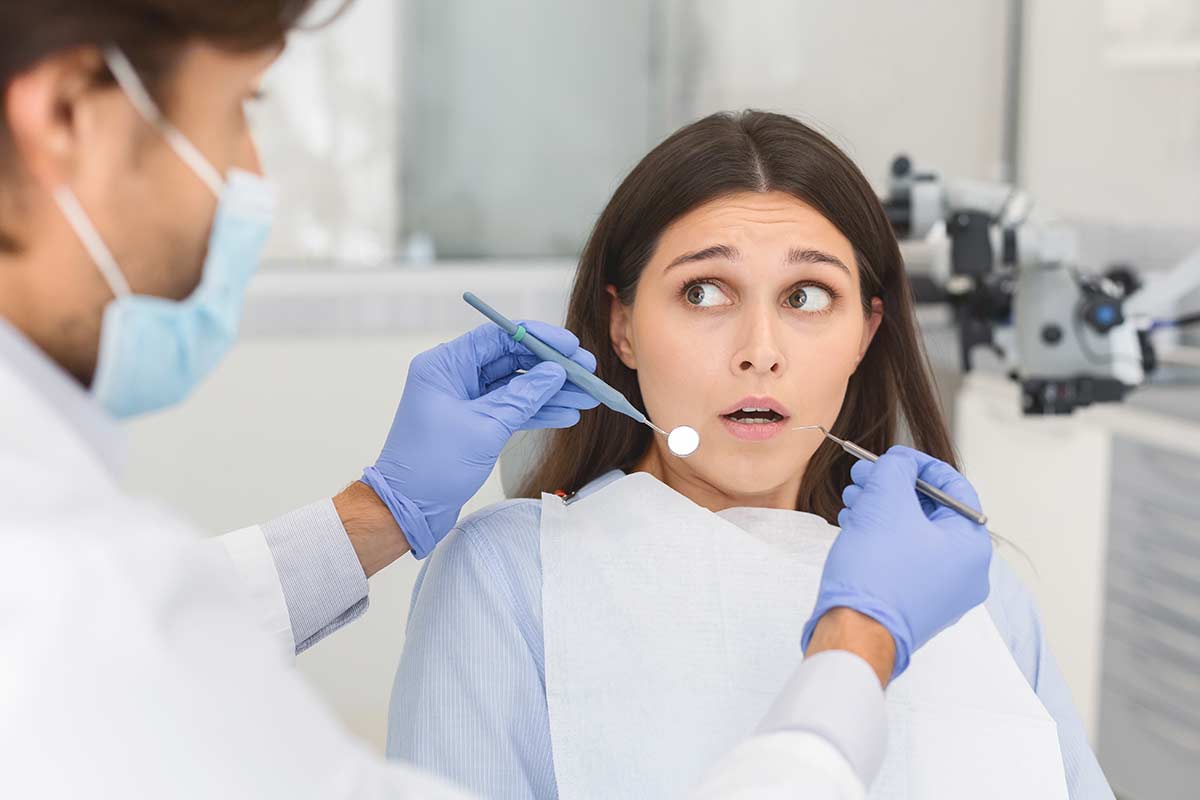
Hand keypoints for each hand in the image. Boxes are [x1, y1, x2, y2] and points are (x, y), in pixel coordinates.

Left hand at [361, 322, 597, 557]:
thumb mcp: (485, 428)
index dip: (538, 338)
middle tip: (588, 372)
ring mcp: (464, 399)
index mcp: (445, 365)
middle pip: (511, 360)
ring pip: (516, 386)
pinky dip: (537, 411)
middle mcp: (453, 376)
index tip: (571, 346)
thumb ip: (523, 397)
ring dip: (551, 392)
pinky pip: (511, 408)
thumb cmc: (432, 466)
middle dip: (552, 367)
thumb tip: (556, 373)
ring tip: (587, 397)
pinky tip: (567, 414)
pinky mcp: (474, 422)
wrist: (408, 509)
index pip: (498, 337)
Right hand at [801, 446, 991, 678]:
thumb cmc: (876, 573)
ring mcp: (941, 593)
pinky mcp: (915, 604)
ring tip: (852, 500)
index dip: (920, 465)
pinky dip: (881, 537)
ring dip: (882, 510)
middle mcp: (965, 573)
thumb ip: (897, 469)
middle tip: (864, 477)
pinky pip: (904, 558)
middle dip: (893, 488)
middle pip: (931, 512)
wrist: (854, 633)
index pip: (955, 488)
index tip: (893, 458)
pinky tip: (854, 526)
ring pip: (913, 535)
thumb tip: (901, 463)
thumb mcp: (887, 501)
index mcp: (972, 547)